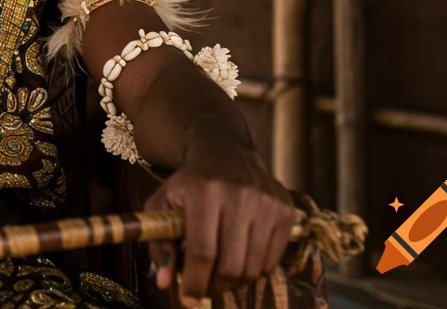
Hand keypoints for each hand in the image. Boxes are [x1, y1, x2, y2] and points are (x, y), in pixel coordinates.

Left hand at [144, 142, 293, 305]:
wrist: (225, 152)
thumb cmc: (189, 184)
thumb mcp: (163, 204)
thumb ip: (160, 244)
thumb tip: (164, 283)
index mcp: (204, 191)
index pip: (203, 251)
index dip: (195, 281)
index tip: (188, 298)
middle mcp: (239, 195)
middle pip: (231, 265)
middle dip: (214, 287)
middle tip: (203, 290)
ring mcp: (266, 202)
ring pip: (253, 268)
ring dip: (234, 282)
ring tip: (218, 275)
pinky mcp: (286, 210)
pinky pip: (272, 260)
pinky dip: (254, 270)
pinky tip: (238, 258)